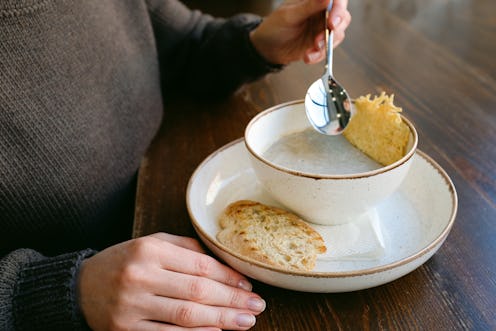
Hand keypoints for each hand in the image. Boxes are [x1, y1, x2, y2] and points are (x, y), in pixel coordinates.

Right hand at [78, 233, 265, 330]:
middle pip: (197, 291)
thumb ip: (186, 248)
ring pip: (186, 316)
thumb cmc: (123, 262)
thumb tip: (225, 265)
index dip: (228, 276)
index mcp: (149, 250)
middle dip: (232, 300)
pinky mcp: (124, 330)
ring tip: (245, 322)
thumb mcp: (152, 244)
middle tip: (257, 306)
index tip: (248, 285)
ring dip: (221, 320)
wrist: (79, 287)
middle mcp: (140, 276)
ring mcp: (131, 306)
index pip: (199, 264)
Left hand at [250, 0, 350, 64]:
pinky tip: (308, 57)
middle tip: (325, 35)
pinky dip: (320, 55)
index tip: (332, 21)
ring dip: (327, 43)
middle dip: (335, 28)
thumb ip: (309, 6)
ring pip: (338, 34)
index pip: (336, 0)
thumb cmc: (274, 27)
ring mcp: (322, 29)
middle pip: (342, 16)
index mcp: (314, 0)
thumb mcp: (289, 15)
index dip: (338, 8)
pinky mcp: (320, 44)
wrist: (267, 48)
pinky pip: (328, 50)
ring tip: (312, 48)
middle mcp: (321, 13)